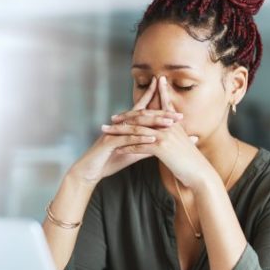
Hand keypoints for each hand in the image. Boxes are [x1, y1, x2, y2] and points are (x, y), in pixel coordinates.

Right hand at [67, 77, 183, 184]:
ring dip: (154, 123)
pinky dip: (140, 137)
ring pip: (136, 124)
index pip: (143, 110)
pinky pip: (127, 138)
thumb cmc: (111, 160)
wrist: (90, 171)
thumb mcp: (133, 152)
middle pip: (143, 115)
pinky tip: (153, 137)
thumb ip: (147, 145)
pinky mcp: (109, 142)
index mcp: (126, 125)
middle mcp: (120, 125)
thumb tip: (164, 142)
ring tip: (170, 123)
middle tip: (179, 115)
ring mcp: (114, 132)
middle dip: (161, 113)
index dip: (155, 101)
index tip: (173, 98)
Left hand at [111, 76, 215, 189]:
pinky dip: (127, 147)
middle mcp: (169, 126)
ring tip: (107, 133)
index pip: (161, 105)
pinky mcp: (161, 147)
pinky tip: (117, 150)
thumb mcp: (184, 143)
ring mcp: (165, 135)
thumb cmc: (192, 161)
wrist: (200, 173)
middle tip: (112, 118)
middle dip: (126, 116)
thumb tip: (169, 132)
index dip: (151, 97)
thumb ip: (177, 134)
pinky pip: (139, 145)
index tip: (136, 97)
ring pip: (137, 130)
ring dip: (119, 131)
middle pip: (143, 116)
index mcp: (174, 123)